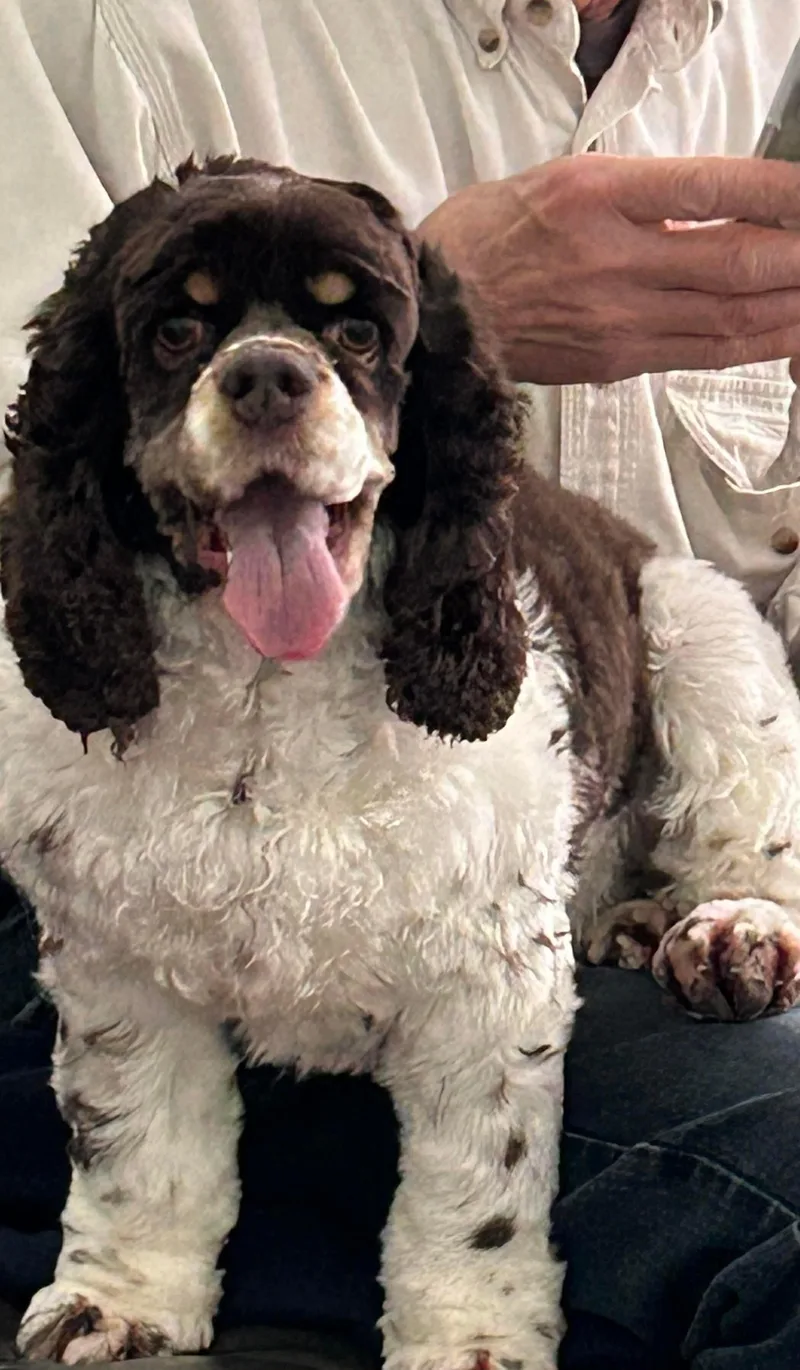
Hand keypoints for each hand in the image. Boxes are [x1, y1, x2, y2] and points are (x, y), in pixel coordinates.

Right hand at [418, 155, 799, 384]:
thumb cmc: (488, 239)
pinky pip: (701, 352)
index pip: (712, 187)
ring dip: (791, 305)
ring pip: (729, 314)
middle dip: (798, 257)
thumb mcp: (560, 182)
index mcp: (596, 195)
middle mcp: (612, 258)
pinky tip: (788, 332)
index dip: (778, 191)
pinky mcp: (614, 360)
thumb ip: (638, 196)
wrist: (431, 314)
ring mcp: (616, 317)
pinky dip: (754, 342)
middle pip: (736, 259)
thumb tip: (710, 214)